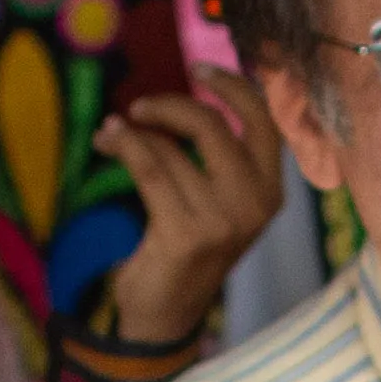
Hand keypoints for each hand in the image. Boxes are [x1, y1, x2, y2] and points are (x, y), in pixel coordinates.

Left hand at [92, 88, 283, 352]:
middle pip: (212, 125)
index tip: (198, 68)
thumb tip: (183, 95)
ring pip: (170, 148)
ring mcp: (222, 221)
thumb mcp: (218, 200)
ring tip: (112, 135)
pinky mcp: (186, 234)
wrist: (166, 314)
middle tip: (138, 106)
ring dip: (133, 133)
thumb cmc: (189, 248)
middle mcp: (255, 204)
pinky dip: (124, 146)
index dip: (232, 86)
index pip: (264, 120)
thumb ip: (217, 155)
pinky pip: (149, 168)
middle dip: (170, 105)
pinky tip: (109, 140)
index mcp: (271, 191)